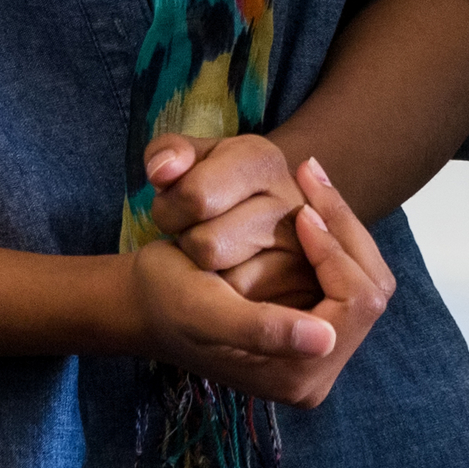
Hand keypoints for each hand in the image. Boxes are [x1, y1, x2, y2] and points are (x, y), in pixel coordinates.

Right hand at [122, 158, 394, 406]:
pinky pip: (346, 274)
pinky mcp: (316, 327)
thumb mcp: (205, 311)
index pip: (356, 302)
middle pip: (371, 289)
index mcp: (297, 377)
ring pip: (364, 276)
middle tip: (311, 177)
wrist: (147, 302)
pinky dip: (331, 236)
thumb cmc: (167, 301)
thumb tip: (325, 340)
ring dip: (340, 227)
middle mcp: (318, 373)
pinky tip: (308, 204)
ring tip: (310, 182)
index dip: (336, 250)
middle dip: (344, 229)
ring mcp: (320, 351)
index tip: (303, 210)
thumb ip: (264, 330)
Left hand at [145, 130, 312, 308]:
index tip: (180, 207)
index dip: (170, 209)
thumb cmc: (206, 197)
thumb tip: (163, 171)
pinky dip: (230, 303)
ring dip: (208, 278)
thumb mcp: (187, 164)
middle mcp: (294, 202)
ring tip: (218, 258)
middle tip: (199, 235)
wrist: (246, 234)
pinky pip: (244, 314)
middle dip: (188, 246)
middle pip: (207, 246)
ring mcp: (305, 251)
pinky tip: (234, 283)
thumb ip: (166, 152)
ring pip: (226, 285)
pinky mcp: (305, 294)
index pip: (195, 196)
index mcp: (263, 160)